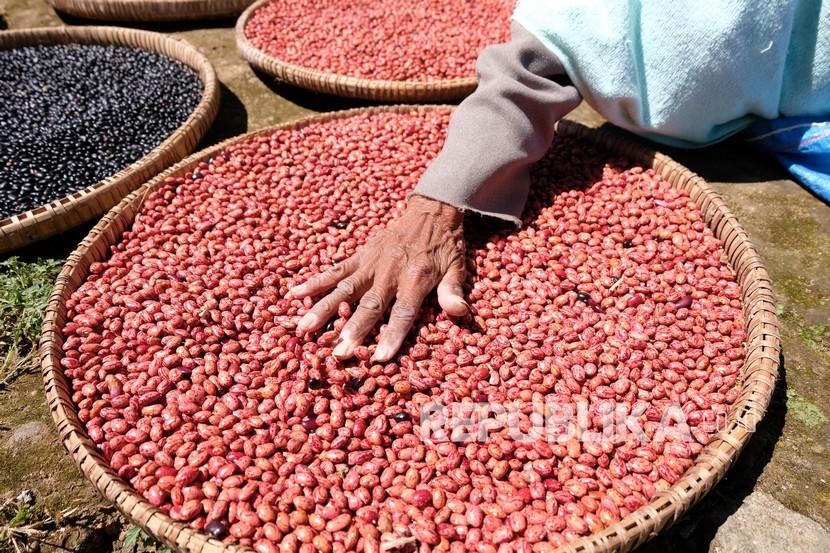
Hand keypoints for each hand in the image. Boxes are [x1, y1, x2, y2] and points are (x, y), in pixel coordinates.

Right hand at [290, 194, 467, 361]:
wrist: (431, 211)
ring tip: (304, 328)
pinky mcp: (360, 255)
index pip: (404, 312)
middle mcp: (390, 272)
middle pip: (369, 305)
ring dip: (324, 309)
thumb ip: (454, 292)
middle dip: (353, 329)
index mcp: (416, 278)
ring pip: (344, 288)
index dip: (393, 335)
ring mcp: (371, 264)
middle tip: (337, 352)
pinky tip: (295, 294)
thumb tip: (461, 313)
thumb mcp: (458, 268)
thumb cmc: (445, 247)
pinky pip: (335, 269)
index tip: (380, 358)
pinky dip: (315, 281)